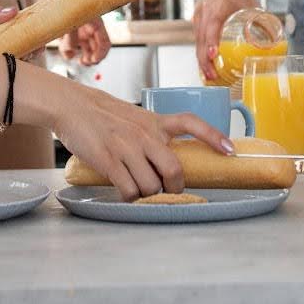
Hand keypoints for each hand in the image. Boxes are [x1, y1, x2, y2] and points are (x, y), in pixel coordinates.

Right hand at [51, 83, 234, 201]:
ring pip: (151, 186)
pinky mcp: (109, 160)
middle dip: (174, 188)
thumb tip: (166, 165)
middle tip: (167, 192)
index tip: (230, 151)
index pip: (192, 124)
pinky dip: (129, 198)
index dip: (214, 137)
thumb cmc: (103, 114)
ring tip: (137, 189)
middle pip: (174, 171)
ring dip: (147, 195)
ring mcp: (128, 147)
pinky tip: (124, 193)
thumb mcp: (135, 117)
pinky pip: (129, 190)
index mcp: (155, 121)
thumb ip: (152, 135)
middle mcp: (146, 134)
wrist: (72, 105)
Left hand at [59, 16, 109, 65]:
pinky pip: (74, 50)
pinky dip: (70, 53)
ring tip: (77, 58)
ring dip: (83, 57)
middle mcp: (90, 29)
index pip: (105, 41)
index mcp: (95, 23)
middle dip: (92, 58)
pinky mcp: (71, 37)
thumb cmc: (63, 4)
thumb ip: (71, 36)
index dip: (102, 53)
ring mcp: (81, 33)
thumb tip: (71, 52)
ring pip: (86, 51)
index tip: (93, 59)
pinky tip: (66, 52)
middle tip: (85, 62)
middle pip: (97, 49)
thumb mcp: (68, 18)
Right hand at [192, 0, 258, 81]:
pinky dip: (200, 52)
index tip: (214, 56)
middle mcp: (204, 14)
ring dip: (201, 59)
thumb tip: (278, 40)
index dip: (211, 44)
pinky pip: (197, 38)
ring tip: (208, 75)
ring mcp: (198, 17)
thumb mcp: (253, 7)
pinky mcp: (198, 20)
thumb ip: (265, 23)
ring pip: (196, 42)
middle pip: (200, 41)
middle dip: (204, 61)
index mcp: (216, 10)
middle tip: (212, 76)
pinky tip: (205, 63)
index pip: (210, 29)